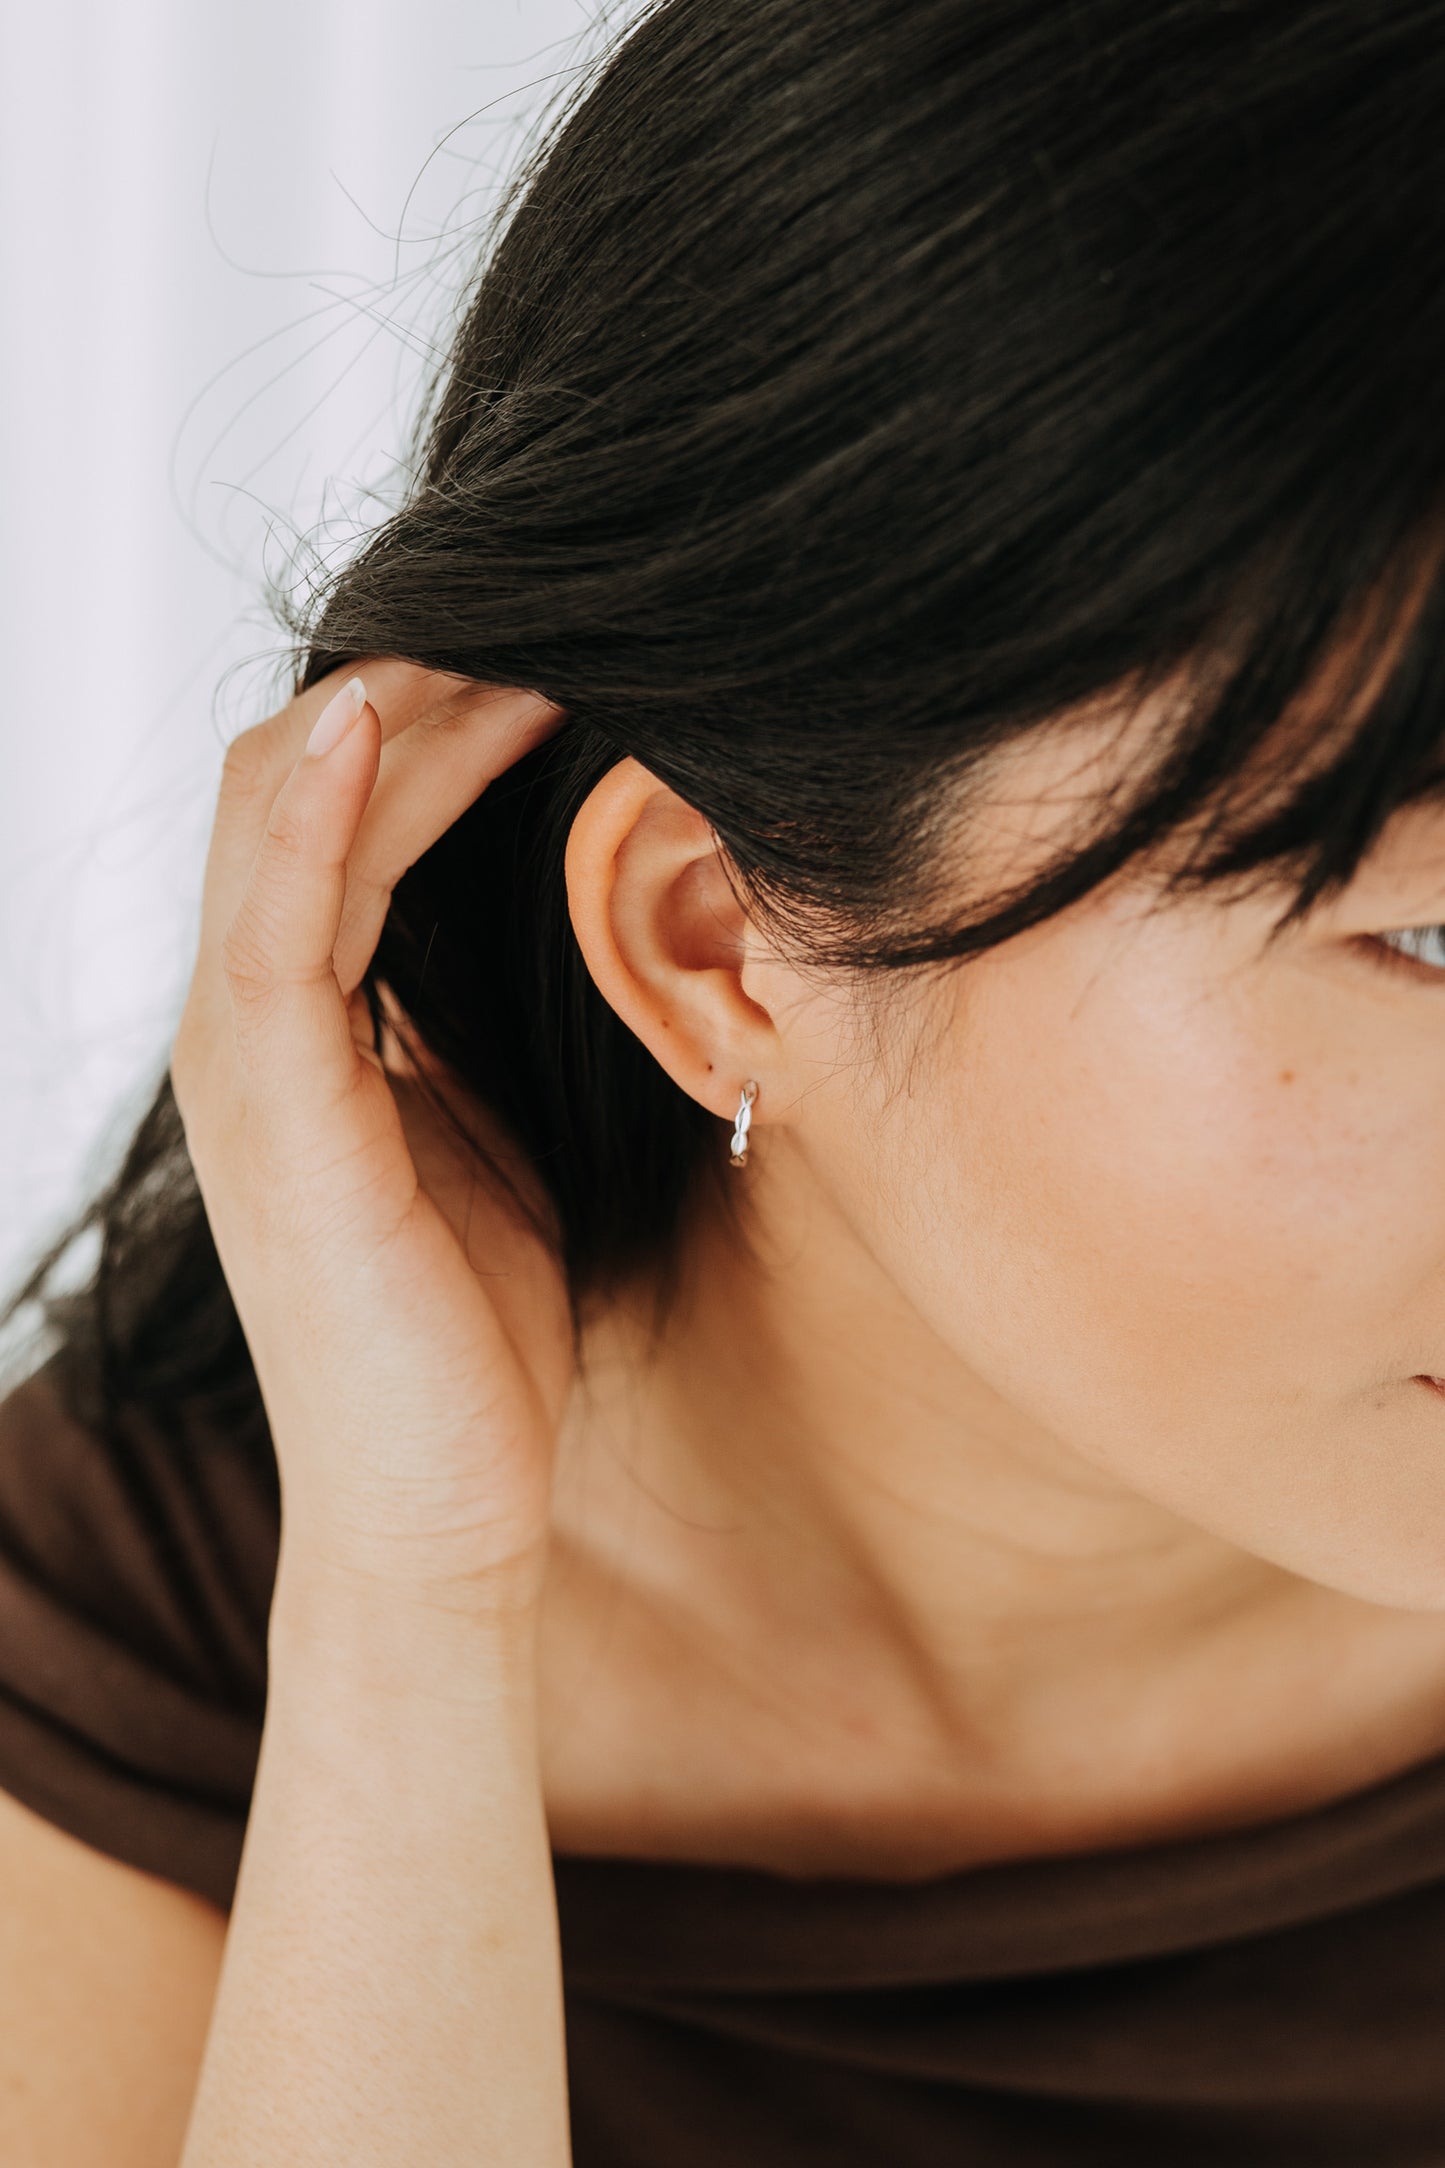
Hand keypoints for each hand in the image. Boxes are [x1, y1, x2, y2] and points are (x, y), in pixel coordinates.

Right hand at [170, 659, 573, 1617]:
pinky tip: (392, 713)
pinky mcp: (277, 1113)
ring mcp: (249, 1061)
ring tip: (515, 629)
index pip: (341, 804)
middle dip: (426, 680)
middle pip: (303, 777)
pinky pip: (279, 923)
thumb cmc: (474, 1330)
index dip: (439, 711)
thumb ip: (463, 1017)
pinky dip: (321, 812)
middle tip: (561, 611)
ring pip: (285, 817)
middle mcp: (254, 1016)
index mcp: (308, 1016)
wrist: (445, 1511)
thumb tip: (532, 904)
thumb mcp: (482, 1131)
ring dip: (398, 708)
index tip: (569, 649)